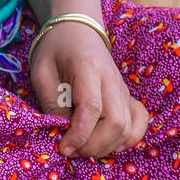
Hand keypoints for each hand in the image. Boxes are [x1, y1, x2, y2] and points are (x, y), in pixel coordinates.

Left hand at [29, 21, 149, 158]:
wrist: (77, 30)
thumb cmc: (55, 50)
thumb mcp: (41, 72)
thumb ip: (51, 103)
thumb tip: (63, 134)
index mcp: (88, 68)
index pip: (92, 107)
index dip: (79, 134)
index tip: (63, 147)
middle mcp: (111, 79)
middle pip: (116, 122)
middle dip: (93, 146)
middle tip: (71, 150)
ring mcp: (123, 89)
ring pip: (128, 128)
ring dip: (107, 147)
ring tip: (84, 147)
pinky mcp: (128, 97)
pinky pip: (138, 124)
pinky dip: (126, 141)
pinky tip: (106, 143)